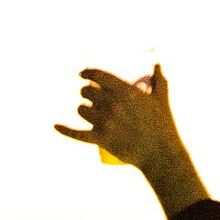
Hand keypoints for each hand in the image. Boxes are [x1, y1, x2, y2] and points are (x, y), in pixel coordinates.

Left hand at [55, 65, 185, 169]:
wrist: (160, 154)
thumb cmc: (163, 126)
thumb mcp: (162, 99)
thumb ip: (160, 80)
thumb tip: (157, 65)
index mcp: (126, 92)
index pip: (98, 75)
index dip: (87, 72)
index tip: (83, 73)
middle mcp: (112, 104)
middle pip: (87, 92)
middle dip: (86, 92)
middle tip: (90, 95)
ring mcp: (105, 122)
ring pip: (81, 110)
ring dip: (82, 109)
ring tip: (87, 111)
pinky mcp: (100, 139)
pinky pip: (77, 133)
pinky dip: (64, 130)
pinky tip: (56, 126)